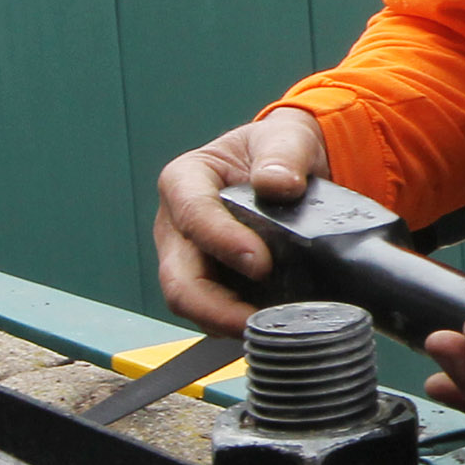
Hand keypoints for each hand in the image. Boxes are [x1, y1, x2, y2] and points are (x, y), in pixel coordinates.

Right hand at [152, 108, 328, 331]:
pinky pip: (213, 313)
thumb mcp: (286, 137)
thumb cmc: (277, 150)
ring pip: (191, 304)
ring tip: (270, 326)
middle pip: (178, 279)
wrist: (288, 169)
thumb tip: (278, 184)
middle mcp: (176, 226)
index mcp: (184, 181)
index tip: (261, 264)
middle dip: (214, 307)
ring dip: (226, 322)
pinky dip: (236, 323)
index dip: (223, 243)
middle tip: (259, 319)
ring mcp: (189, 259)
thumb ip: (283, 155)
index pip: (193, 216)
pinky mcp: (209, 283)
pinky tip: (270, 324)